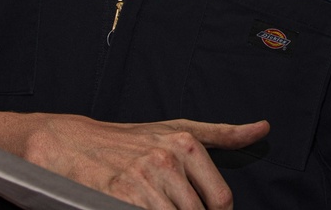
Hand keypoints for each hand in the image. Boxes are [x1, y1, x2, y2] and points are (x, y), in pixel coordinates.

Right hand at [0, 112, 269, 208]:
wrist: (69, 141)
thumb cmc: (128, 138)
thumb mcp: (178, 129)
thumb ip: (221, 134)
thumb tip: (262, 128)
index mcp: (187, 143)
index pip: (220, 201)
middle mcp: (168, 159)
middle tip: (170, 205)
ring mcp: (143, 179)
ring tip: (154, 204)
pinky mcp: (119, 195)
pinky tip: (135, 207)